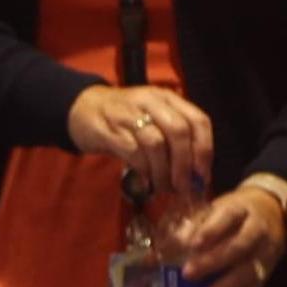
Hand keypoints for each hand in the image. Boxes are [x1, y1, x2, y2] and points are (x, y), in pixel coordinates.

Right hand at [66, 82, 213, 182]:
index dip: (205, 150)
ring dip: (163, 171)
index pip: (198, 120)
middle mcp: (150, 101)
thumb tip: (195, 175)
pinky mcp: (108, 129)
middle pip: (178, 131)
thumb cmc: (125, 118)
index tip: (202, 176)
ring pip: (156, 143)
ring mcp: (128, 113)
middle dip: (184, 164)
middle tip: (183, 187)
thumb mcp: (154, 119)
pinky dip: (143, 171)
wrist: (81, 107)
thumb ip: (175, 140)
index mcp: (168, 99)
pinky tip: (145, 182)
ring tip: (162, 187)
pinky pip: (133, 152)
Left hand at [177, 183, 286, 286]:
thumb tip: (159, 253)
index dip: (212, 231)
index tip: (194, 244)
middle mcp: (256, 231)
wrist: (271, 213)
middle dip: (213, 261)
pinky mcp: (267, 273)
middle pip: (239, 246)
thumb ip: (188, 230)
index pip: (228, 217)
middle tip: (188, 274)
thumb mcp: (213, 211)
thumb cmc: (231, 215)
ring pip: (249, 271)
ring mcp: (264, 253)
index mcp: (240, 210)